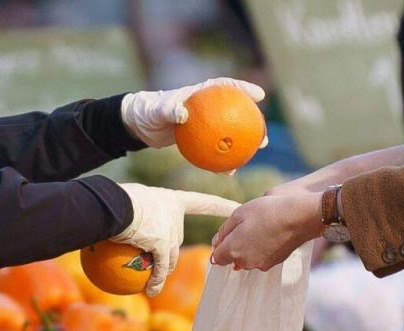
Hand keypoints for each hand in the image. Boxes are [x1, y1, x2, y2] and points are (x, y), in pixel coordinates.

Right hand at [112, 183, 239, 296]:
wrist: (113, 204)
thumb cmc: (117, 198)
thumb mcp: (130, 200)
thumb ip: (138, 212)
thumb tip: (123, 217)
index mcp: (173, 201)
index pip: (203, 202)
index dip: (221, 206)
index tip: (237, 207)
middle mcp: (176, 217)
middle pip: (176, 240)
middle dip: (168, 251)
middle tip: (154, 261)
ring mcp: (171, 232)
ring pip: (170, 258)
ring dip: (163, 270)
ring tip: (153, 281)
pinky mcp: (162, 246)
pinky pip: (160, 269)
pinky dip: (156, 281)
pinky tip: (152, 290)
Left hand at [121, 77, 268, 148]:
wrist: (140, 125)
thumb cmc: (148, 111)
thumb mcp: (156, 110)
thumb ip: (169, 109)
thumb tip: (183, 113)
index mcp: (200, 93)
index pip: (226, 87)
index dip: (244, 89)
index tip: (260, 95)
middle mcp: (207, 107)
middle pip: (236, 112)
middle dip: (253, 122)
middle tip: (263, 133)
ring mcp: (205, 123)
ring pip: (230, 133)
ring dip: (244, 143)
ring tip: (255, 153)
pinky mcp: (200, 138)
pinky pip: (215, 149)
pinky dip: (222, 159)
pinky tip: (228, 171)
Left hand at [210, 193, 323, 270]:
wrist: (299, 218)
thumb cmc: (266, 212)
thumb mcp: (239, 214)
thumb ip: (223, 231)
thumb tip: (215, 244)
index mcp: (233, 250)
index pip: (217, 258)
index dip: (219, 246)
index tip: (227, 234)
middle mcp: (245, 262)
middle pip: (233, 258)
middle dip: (234, 246)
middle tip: (246, 226)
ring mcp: (260, 264)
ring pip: (247, 258)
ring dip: (248, 247)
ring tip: (260, 228)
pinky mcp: (274, 263)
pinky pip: (261, 258)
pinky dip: (262, 249)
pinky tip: (270, 234)